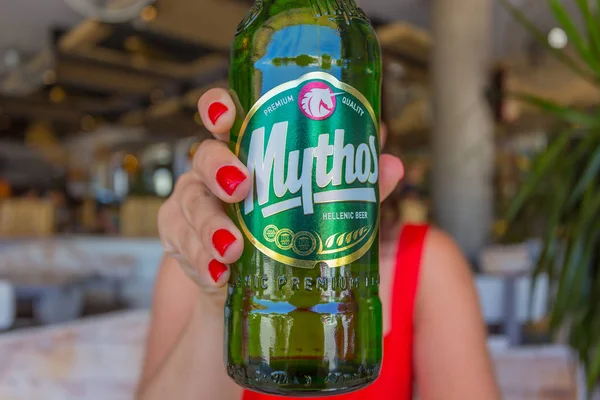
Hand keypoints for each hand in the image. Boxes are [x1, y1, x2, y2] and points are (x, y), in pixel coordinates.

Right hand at [158, 88, 404, 297]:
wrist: (254, 284)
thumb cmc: (286, 231)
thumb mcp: (318, 207)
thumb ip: (351, 186)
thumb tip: (392, 164)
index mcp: (242, 151)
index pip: (220, 116)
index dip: (216, 107)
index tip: (227, 116)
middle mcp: (211, 173)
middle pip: (201, 156)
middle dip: (218, 168)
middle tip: (243, 187)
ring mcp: (191, 206)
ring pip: (189, 204)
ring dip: (210, 227)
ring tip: (233, 251)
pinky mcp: (180, 242)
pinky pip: (180, 245)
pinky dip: (200, 261)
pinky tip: (219, 274)